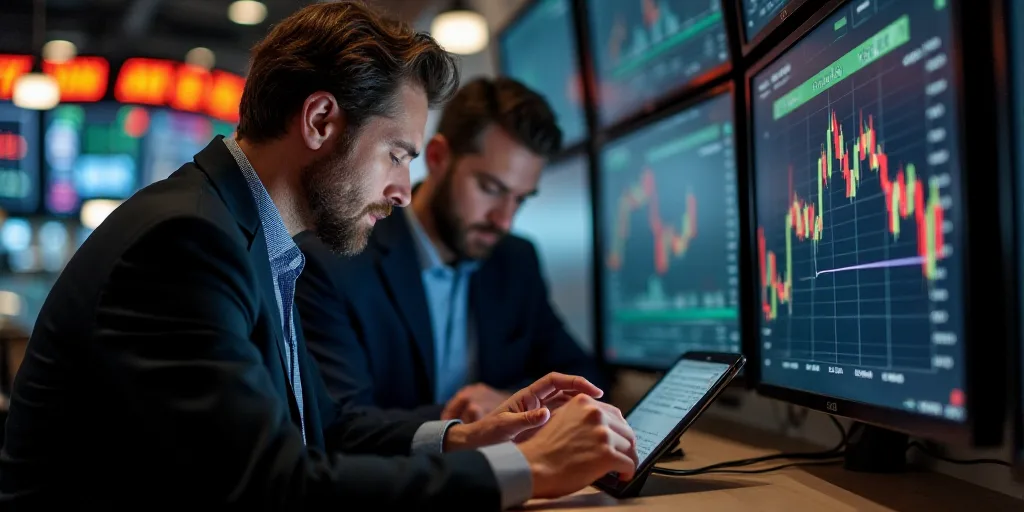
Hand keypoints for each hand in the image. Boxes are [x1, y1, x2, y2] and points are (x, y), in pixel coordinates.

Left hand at [443, 373, 602, 450]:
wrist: (477, 445)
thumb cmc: (487, 433)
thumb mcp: (505, 426)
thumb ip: (525, 419)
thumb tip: (546, 413)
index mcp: (528, 396)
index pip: (555, 380)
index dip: (575, 381)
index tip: (593, 390)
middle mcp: (536, 402)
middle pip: (564, 390)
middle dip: (583, 393)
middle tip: (602, 404)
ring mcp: (539, 414)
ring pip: (565, 405)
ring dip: (581, 408)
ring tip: (598, 417)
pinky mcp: (540, 427)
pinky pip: (561, 420)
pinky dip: (574, 422)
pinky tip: (584, 431)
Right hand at [516, 394, 638, 499]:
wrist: (532, 466)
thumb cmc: (543, 449)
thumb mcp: (561, 419)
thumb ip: (580, 418)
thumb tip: (600, 428)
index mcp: (583, 402)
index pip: (614, 414)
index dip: (618, 430)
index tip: (618, 439)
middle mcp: (595, 414)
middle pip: (625, 429)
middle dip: (626, 444)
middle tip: (624, 455)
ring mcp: (602, 433)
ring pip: (629, 446)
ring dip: (627, 457)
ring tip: (622, 467)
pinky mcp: (607, 454)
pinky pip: (629, 462)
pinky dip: (628, 471)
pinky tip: (623, 475)